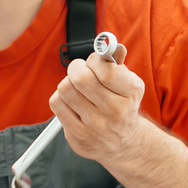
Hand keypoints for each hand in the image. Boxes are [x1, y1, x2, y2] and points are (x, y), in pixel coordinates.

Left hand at [51, 47, 145, 162]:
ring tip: (77, 89)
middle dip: (76, 68)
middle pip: (81, 78)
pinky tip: (71, 102)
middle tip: (80, 71)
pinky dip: (60, 98)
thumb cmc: (121, 106)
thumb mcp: (128, 83)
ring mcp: (95, 125)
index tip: (94, 62)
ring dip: (67, 83)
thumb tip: (109, 44)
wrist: (122, 143)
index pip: (106, 69)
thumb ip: (117, 61)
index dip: (94, 60)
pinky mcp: (77, 135)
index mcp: (131, 92)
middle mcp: (115, 111)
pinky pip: (57, 104)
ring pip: (65, 89)